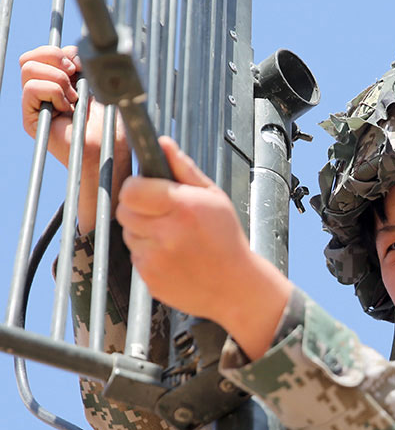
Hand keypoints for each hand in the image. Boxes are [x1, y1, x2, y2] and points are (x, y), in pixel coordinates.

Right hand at [20, 44, 130, 231]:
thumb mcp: (98, 85)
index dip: (64, 52)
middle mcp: (44, 92)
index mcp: (59, 82)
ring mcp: (36, 105)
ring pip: (28, 68)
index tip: (82, 65)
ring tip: (74, 98)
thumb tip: (69, 52)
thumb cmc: (109, 124)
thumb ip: (81, 64)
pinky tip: (67, 108)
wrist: (109, 150)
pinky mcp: (32, 119)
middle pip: (30, 56)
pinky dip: (53, 92)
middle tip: (76, 75)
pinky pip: (31, 88)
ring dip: (57, 78)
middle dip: (56, 58)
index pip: (45, 52)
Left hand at [117, 136, 291, 359]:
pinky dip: (148, 255)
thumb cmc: (226, 240)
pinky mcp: (150, 278)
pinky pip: (136, 258)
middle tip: (159, 213)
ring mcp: (156, 259)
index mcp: (182, 208)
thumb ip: (184, 169)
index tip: (145, 189)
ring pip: (128, 234)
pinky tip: (171, 256)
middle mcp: (166, 233)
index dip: (135, 186)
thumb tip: (163, 143)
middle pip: (124, 211)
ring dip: (142, 232)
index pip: (132, 189)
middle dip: (137, 208)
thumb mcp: (214, 197)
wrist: (235, 286)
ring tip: (170, 237)